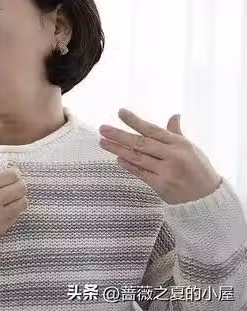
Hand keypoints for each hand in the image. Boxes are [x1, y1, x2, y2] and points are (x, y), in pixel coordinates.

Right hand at [0, 167, 27, 243]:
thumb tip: (2, 177)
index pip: (12, 175)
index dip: (14, 173)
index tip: (12, 174)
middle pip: (21, 188)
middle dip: (19, 184)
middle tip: (13, 185)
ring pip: (23, 203)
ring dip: (18, 198)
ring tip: (10, 198)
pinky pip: (16, 217)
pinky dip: (12, 211)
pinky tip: (4, 209)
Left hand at [98, 108, 221, 204]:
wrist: (207, 197)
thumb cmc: (197, 169)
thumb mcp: (191, 148)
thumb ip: (176, 133)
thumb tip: (174, 115)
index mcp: (180, 144)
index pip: (153, 129)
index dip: (135, 121)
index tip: (120, 112)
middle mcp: (173, 156)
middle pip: (141, 143)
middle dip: (119, 135)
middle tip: (102, 128)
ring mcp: (166, 172)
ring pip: (137, 158)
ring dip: (117, 149)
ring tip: (103, 142)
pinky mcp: (161, 186)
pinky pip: (140, 173)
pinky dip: (128, 165)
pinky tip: (117, 158)